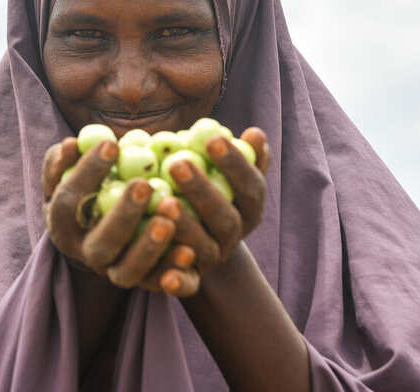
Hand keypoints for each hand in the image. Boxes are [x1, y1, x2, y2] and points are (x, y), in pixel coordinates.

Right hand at [42, 137, 199, 295]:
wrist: (93, 237)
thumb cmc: (82, 193)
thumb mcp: (63, 179)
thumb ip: (62, 161)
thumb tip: (72, 144)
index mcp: (63, 224)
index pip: (70, 199)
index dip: (88, 172)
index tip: (112, 145)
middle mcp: (86, 253)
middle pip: (101, 243)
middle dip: (122, 215)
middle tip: (144, 185)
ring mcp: (113, 272)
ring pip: (128, 272)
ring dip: (150, 247)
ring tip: (171, 214)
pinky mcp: (142, 284)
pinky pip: (157, 284)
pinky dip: (173, 272)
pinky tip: (189, 252)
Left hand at [155, 127, 268, 293]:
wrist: (198, 243)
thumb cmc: (210, 190)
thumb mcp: (226, 173)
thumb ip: (241, 155)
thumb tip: (255, 134)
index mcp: (249, 208)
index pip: (249, 185)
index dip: (235, 163)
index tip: (213, 138)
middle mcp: (234, 235)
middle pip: (224, 216)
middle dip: (203, 190)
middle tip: (178, 163)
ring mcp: (213, 259)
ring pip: (203, 248)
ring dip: (186, 226)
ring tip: (164, 202)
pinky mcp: (191, 281)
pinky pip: (186, 285)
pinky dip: (178, 281)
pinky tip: (165, 274)